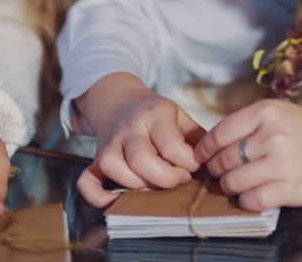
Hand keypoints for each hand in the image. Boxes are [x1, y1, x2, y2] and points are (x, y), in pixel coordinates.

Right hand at [76, 84, 204, 207]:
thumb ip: (198, 137)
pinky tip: (116, 201)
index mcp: (154, 114)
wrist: (118, 100)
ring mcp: (109, 144)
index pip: (170, 144)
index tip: (194, 166)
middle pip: (141, 159)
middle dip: (165, 178)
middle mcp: (129, 128)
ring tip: (155, 184)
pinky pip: (86, 181)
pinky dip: (97, 196)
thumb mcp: (179, 115)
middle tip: (179, 179)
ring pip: (114, 168)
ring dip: (138, 185)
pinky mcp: (95, 160)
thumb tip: (214, 162)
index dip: (187, 162)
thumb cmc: (155, 114)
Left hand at [195, 99, 301, 212]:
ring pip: (233, 182)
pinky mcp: (289, 189)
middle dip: (216, 169)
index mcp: (267, 112)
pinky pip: (252, 200)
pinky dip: (247, 200)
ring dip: (229, 187)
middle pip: (224, 160)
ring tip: (236, 184)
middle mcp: (272, 136)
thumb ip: (251, 124)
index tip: (201, 156)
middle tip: (218, 172)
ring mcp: (281, 164)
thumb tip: (214, 143)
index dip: (205, 149)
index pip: (220, 133)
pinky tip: (253, 194)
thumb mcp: (283, 113)